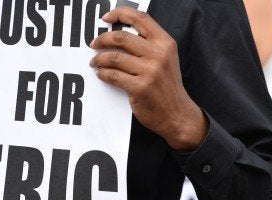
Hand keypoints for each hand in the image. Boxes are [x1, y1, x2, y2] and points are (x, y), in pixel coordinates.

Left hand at [89, 7, 207, 151]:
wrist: (177, 114)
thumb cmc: (167, 86)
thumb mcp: (166, 59)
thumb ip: (149, 44)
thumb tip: (119, 33)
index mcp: (165, 43)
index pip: (141, 18)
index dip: (120, 13)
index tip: (106, 18)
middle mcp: (159, 54)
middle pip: (121, 37)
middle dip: (102, 39)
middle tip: (94, 44)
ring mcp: (150, 72)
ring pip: (114, 57)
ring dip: (99, 58)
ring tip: (95, 62)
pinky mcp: (140, 88)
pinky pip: (112, 75)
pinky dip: (102, 73)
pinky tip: (101, 74)